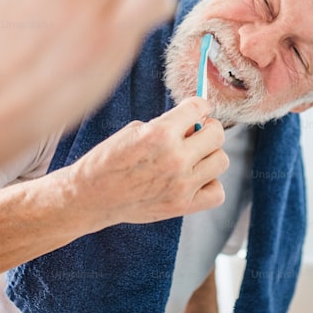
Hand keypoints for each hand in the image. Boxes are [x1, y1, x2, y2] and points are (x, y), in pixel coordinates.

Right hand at [66, 97, 229, 226]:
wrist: (91, 197)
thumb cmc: (108, 160)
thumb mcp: (134, 131)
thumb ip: (167, 125)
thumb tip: (194, 123)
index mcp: (160, 133)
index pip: (199, 108)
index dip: (198, 107)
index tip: (196, 111)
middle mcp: (175, 158)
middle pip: (217, 134)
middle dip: (207, 129)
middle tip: (195, 133)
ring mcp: (181, 185)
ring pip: (221, 161)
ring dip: (209, 155)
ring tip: (192, 157)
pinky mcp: (182, 205)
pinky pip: (217, 192)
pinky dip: (209, 184)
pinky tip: (194, 179)